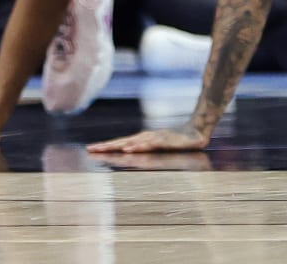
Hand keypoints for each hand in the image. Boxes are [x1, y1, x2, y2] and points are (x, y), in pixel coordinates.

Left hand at [86, 127, 210, 153]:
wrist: (196, 132)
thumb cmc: (177, 141)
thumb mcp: (158, 147)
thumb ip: (146, 150)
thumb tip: (130, 154)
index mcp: (142, 139)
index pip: (121, 143)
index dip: (106, 146)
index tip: (90, 149)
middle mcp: (145, 137)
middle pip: (122, 141)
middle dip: (106, 146)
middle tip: (90, 149)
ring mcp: (154, 137)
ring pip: (132, 142)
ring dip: (117, 145)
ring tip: (104, 149)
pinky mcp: (164, 140)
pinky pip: (148, 144)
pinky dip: (137, 146)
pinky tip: (129, 149)